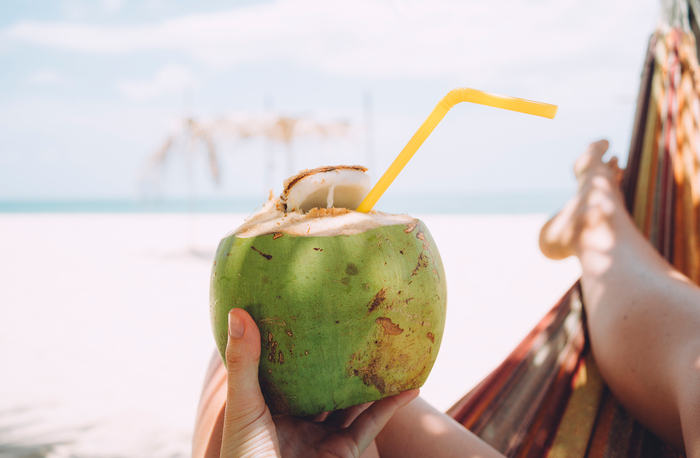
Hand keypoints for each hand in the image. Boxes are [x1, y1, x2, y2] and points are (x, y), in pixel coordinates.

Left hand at [220, 308, 419, 457]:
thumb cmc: (243, 455)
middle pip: (325, 384)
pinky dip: (391, 407)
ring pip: (353, 403)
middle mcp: (298, 420)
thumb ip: (244, 362)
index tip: (320, 315)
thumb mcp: (243, 405)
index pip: (290, 369)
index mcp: (271, 406)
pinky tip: (410, 387)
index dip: (304, 345)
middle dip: (343, 361)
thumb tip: (238, 311)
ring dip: (373, 381)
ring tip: (393, 351)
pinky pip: (370, 425)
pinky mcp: (343, 453)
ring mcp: (321, 437)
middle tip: (362, 327)